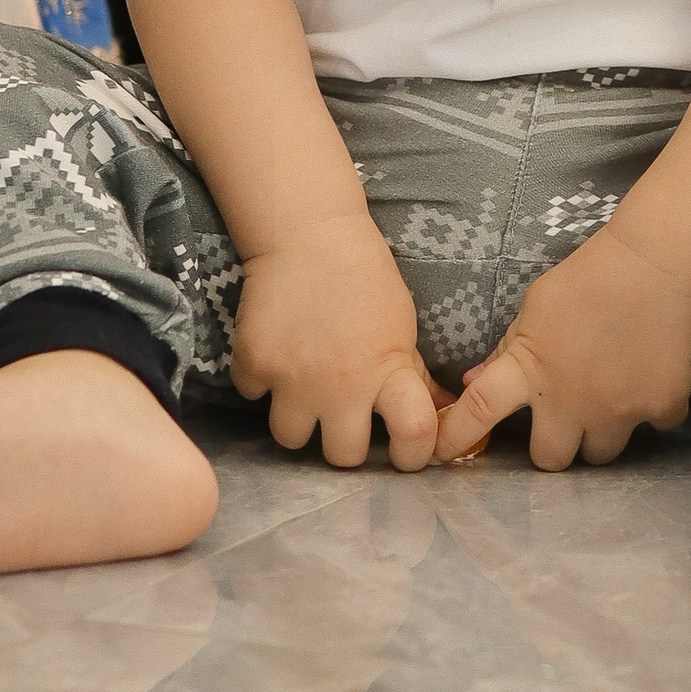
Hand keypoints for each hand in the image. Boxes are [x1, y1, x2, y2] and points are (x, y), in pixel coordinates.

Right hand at [230, 221, 440, 469]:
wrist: (309, 234)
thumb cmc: (366, 277)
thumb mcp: (402, 325)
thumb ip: (412, 373)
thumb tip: (438, 410)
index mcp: (388, 371)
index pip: (415, 436)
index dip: (414, 456)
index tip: (404, 455)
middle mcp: (341, 385)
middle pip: (343, 457)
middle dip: (345, 442)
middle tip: (342, 418)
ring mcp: (293, 378)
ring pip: (291, 439)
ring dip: (298, 420)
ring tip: (302, 391)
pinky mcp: (254, 363)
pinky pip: (252, 396)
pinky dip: (260, 381)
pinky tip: (274, 354)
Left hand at [435, 224, 690, 468]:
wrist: (658, 264)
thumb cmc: (589, 277)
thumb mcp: (536, 307)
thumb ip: (509, 349)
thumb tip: (474, 381)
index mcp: (530, 369)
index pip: (479, 410)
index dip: (455, 436)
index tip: (440, 455)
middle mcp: (569, 401)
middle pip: (550, 460)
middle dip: (554, 445)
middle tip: (565, 418)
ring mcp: (617, 411)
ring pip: (600, 455)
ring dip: (601, 433)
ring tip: (613, 398)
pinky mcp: (660, 408)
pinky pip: (654, 426)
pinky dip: (653, 409)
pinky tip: (653, 378)